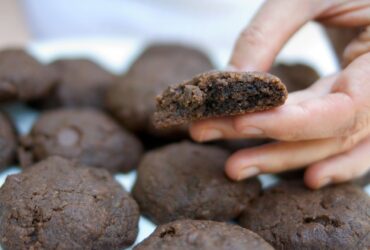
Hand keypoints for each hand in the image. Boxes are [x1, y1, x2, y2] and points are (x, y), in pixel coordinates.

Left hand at [190, 0, 369, 188]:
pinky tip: (298, 175)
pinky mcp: (355, 101)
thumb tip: (228, 82)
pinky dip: (320, 158)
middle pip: (332, 135)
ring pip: (334, 145)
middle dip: (275, 149)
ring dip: (284, 160)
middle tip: (228, 162)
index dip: (291, 123)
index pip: (343, 108)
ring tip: (237, 168)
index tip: (239, 122)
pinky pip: (343, 139)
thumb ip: (266, 34)